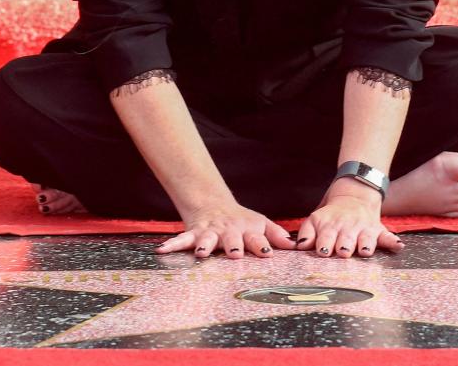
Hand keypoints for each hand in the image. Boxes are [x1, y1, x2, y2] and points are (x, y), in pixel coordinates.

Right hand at [156, 201, 294, 259]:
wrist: (214, 204)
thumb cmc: (241, 220)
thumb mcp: (261, 224)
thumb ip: (277, 235)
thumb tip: (296, 245)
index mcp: (247, 230)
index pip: (257, 238)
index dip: (262, 245)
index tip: (267, 253)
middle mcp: (229, 231)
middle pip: (232, 238)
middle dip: (233, 245)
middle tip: (235, 253)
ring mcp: (210, 232)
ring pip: (207, 239)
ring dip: (204, 245)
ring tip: (200, 253)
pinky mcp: (194, 233)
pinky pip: (181, 239)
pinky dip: (172, 245)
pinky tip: (162, 251)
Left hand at [296, 179, 403, 257]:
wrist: (354, 193)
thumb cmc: (331, 215)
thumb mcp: (315, 218)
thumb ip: (306, 232)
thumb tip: (299, 246)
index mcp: (330, 225)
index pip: (326, 237)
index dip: (324, 244)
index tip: (323, 251)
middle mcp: (348, 228)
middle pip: (346, 240)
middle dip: (344, 246)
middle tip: (343, 252)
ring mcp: (364, 229)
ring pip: (366, 240)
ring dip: (365, 245)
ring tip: (364, 250)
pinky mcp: (379, 230)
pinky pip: (388, 236)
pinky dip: (393, 241)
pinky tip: (398, 245)